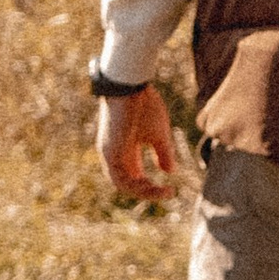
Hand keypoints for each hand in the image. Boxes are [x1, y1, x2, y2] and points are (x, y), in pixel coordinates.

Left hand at [95, 83, 179, 202]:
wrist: (130, 86)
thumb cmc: (144, 105)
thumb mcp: (158, 133)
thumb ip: (163, 153)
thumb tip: (170, 172)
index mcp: (125, 150)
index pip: (134, 177)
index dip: (150, 187)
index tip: (170, 190)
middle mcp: (114, 155)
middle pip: (127, 184)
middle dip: (147, 192)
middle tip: (166, 194)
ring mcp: (109, 154)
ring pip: (122, 184)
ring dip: (142, 192)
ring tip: (161, 192)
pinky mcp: (108, 151)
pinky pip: (118, 178)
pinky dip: (134, 185)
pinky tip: (150, 185)